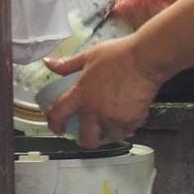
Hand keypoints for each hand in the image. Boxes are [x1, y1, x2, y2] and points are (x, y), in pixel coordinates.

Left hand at [44, 36, 160, 147]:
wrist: (145, 58)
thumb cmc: (117, 54)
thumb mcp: (89, 55)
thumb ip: (68, 64)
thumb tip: (48, 63)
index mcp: (81, 95)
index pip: (59, 115)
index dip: (54, 124)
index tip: (58, 128)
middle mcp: (95, 111)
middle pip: (86, 139)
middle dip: (87, 139)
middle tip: (91, 133)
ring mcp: (114, 117)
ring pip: (109, 137)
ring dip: (109, 132)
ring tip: (113, 123)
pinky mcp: (132, 120)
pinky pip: (128, 131)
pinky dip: (127, 127)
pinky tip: (128, 118)